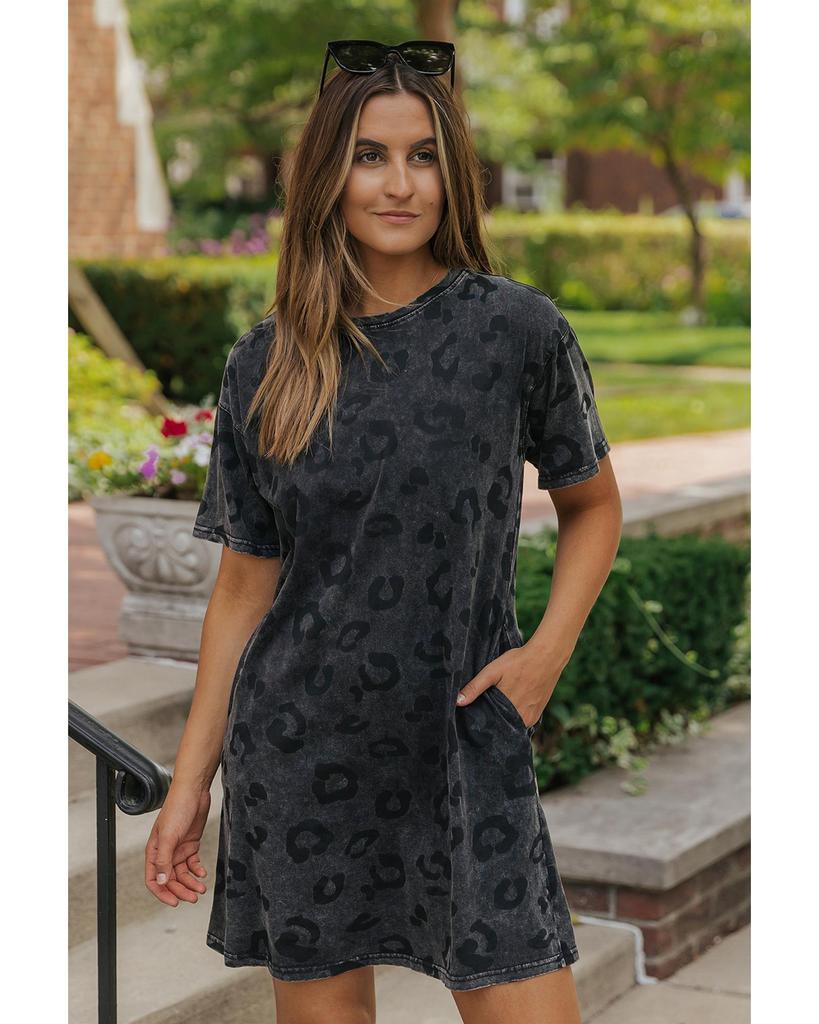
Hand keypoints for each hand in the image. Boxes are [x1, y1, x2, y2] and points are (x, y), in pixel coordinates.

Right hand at [145, 783, 210, 907]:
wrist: (194, 792)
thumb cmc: (177, 809)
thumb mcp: (169, 836)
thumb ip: (164, 859)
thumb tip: (161, 882)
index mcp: (154, 852)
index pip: (153, 880)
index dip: (162, 893)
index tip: (174, 902)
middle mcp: (165, 853)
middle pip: (170, 880)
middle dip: (180, 890)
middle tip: (193, 898)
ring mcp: (178, 849)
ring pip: (182, 873)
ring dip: (191, 883)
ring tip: (201, 889)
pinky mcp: (191, 844)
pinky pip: (192, 863)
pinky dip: (197, 870)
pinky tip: (202, 874)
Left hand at [456, 642, 567, 729]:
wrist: (547, 656)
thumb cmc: (519, 662)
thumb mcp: (493, 671)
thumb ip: (475, 687)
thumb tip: (457, 702)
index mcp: (508, 711)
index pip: (490, 727)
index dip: (481, 724)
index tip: (472, 721)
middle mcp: (522, 719)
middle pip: (501, 727)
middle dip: (492, 723)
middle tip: (482, 713)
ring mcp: (532, 718)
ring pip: (512, 725)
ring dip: (504, 720)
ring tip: (495, 709)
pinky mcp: (538, 714)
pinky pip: (522, 721)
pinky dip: (515, 717)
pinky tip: (509, 706)